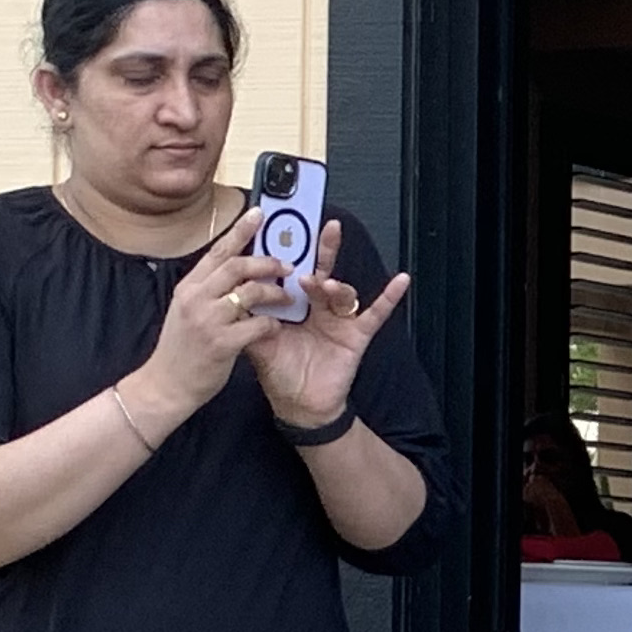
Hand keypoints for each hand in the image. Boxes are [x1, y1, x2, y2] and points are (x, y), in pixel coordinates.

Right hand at [127, 211, 281, 434]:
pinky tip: (276, 327)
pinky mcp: (221, 343)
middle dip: (266, 261)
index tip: (259, 214)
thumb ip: (207, 291)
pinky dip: (271, 323)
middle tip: (286, 264)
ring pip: (250, 291)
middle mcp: (195, 298)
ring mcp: (207, 320)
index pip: (217, 251)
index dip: (240, 230)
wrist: (165, 385)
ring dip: (274, 291)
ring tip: (287, 295)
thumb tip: (232, 270)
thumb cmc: (182, 350)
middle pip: (236, 265)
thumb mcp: (188, 311)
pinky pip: (258, 324)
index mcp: (188, 287)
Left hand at [244, 218, 408, 430]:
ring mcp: (338, 320)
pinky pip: (376, 313)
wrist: (298, 405)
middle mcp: (316, 307)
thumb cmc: (279, 373)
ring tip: (319, 285)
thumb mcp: (255, 342)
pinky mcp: (356, 335)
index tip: (282, 231)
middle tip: (323, 225)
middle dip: (322, 247)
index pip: (290, 272)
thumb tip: (232, 294)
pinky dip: (390, 297)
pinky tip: (400, 280)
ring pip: (341, 291)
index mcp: (292, 305)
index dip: (287, 252)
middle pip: (320, 270)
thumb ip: (246, 318)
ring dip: (333, 285)